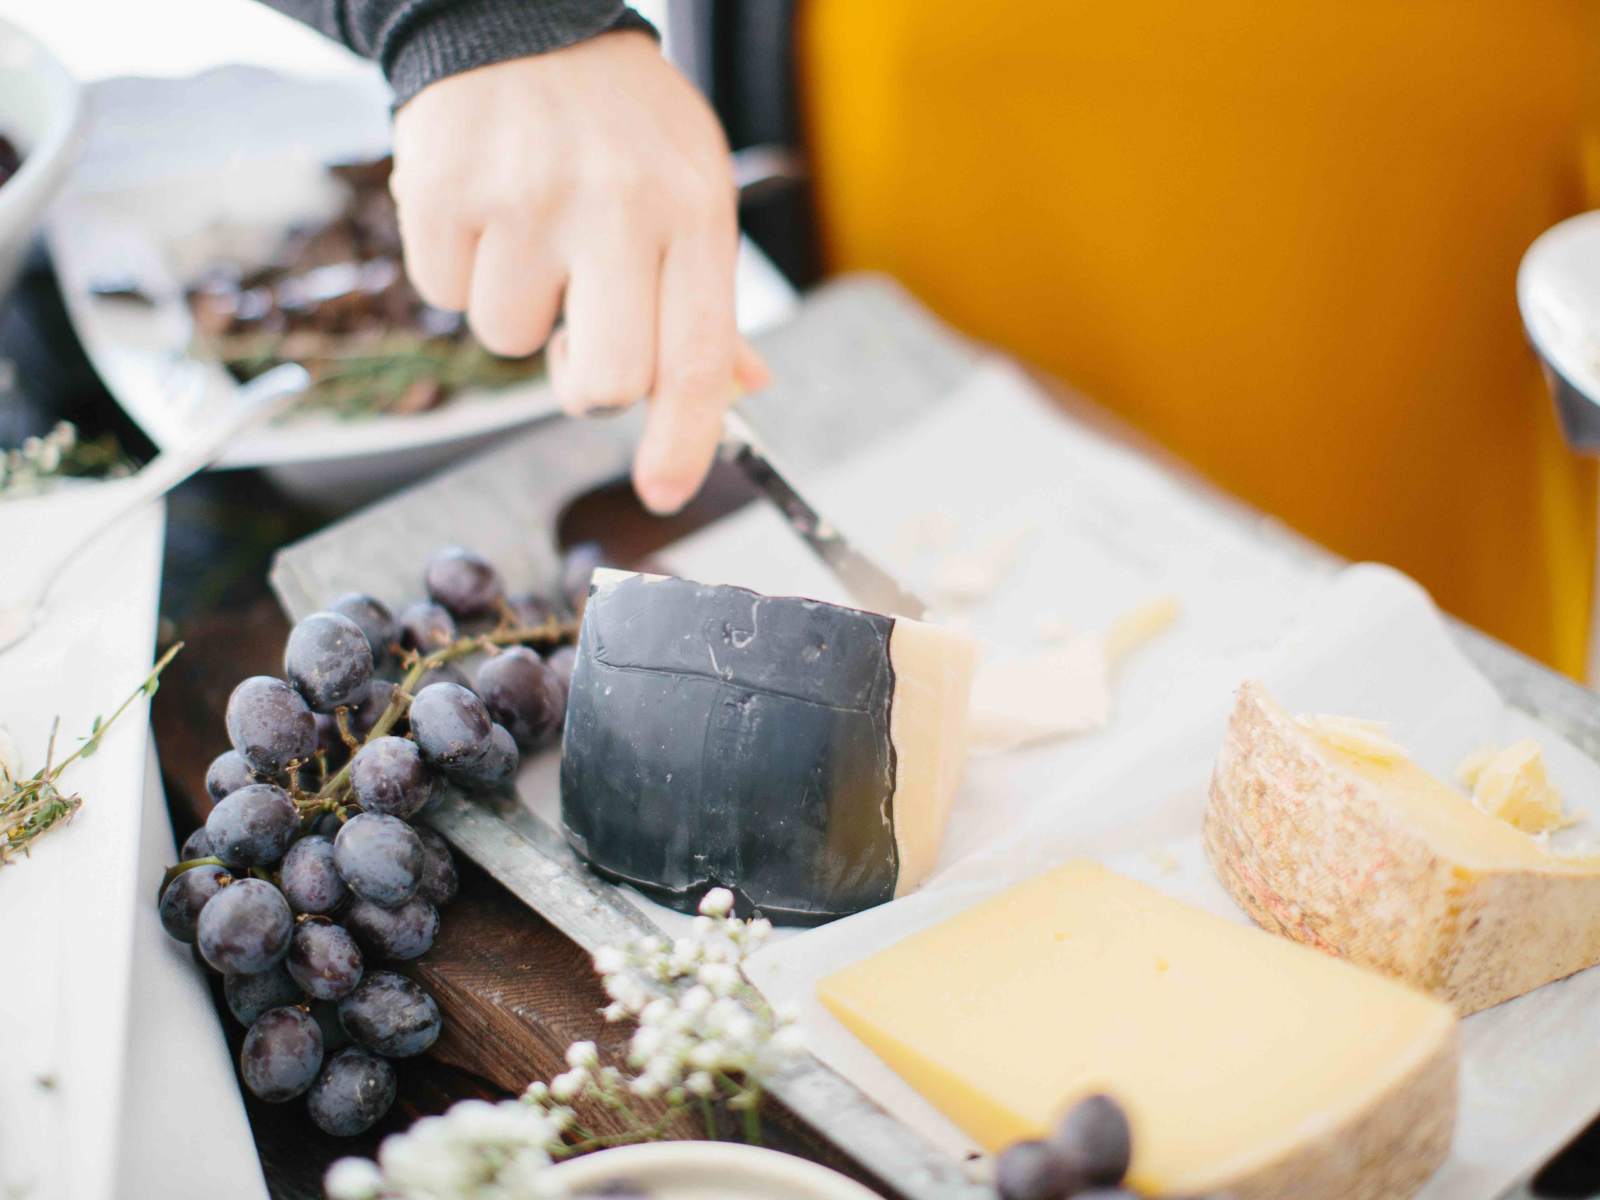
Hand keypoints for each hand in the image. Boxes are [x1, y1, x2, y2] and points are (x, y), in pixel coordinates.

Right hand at [391, 31, 769, 512]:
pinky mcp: (444, 191)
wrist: (521, 15)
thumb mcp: (692, 188)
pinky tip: (484, 209)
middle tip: (581, 328)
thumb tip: (743, 387)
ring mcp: (525, 200)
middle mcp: (615, 209)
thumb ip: (709, 298)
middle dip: (587, 380)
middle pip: (605, 383)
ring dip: (518, 309)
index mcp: (691, 213)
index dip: (683, 442)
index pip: (695, 360)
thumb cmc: (622, 124)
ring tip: (531, 231)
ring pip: (510, 343)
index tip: (665, 493)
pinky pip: (447, 296)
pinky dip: (461, 269)